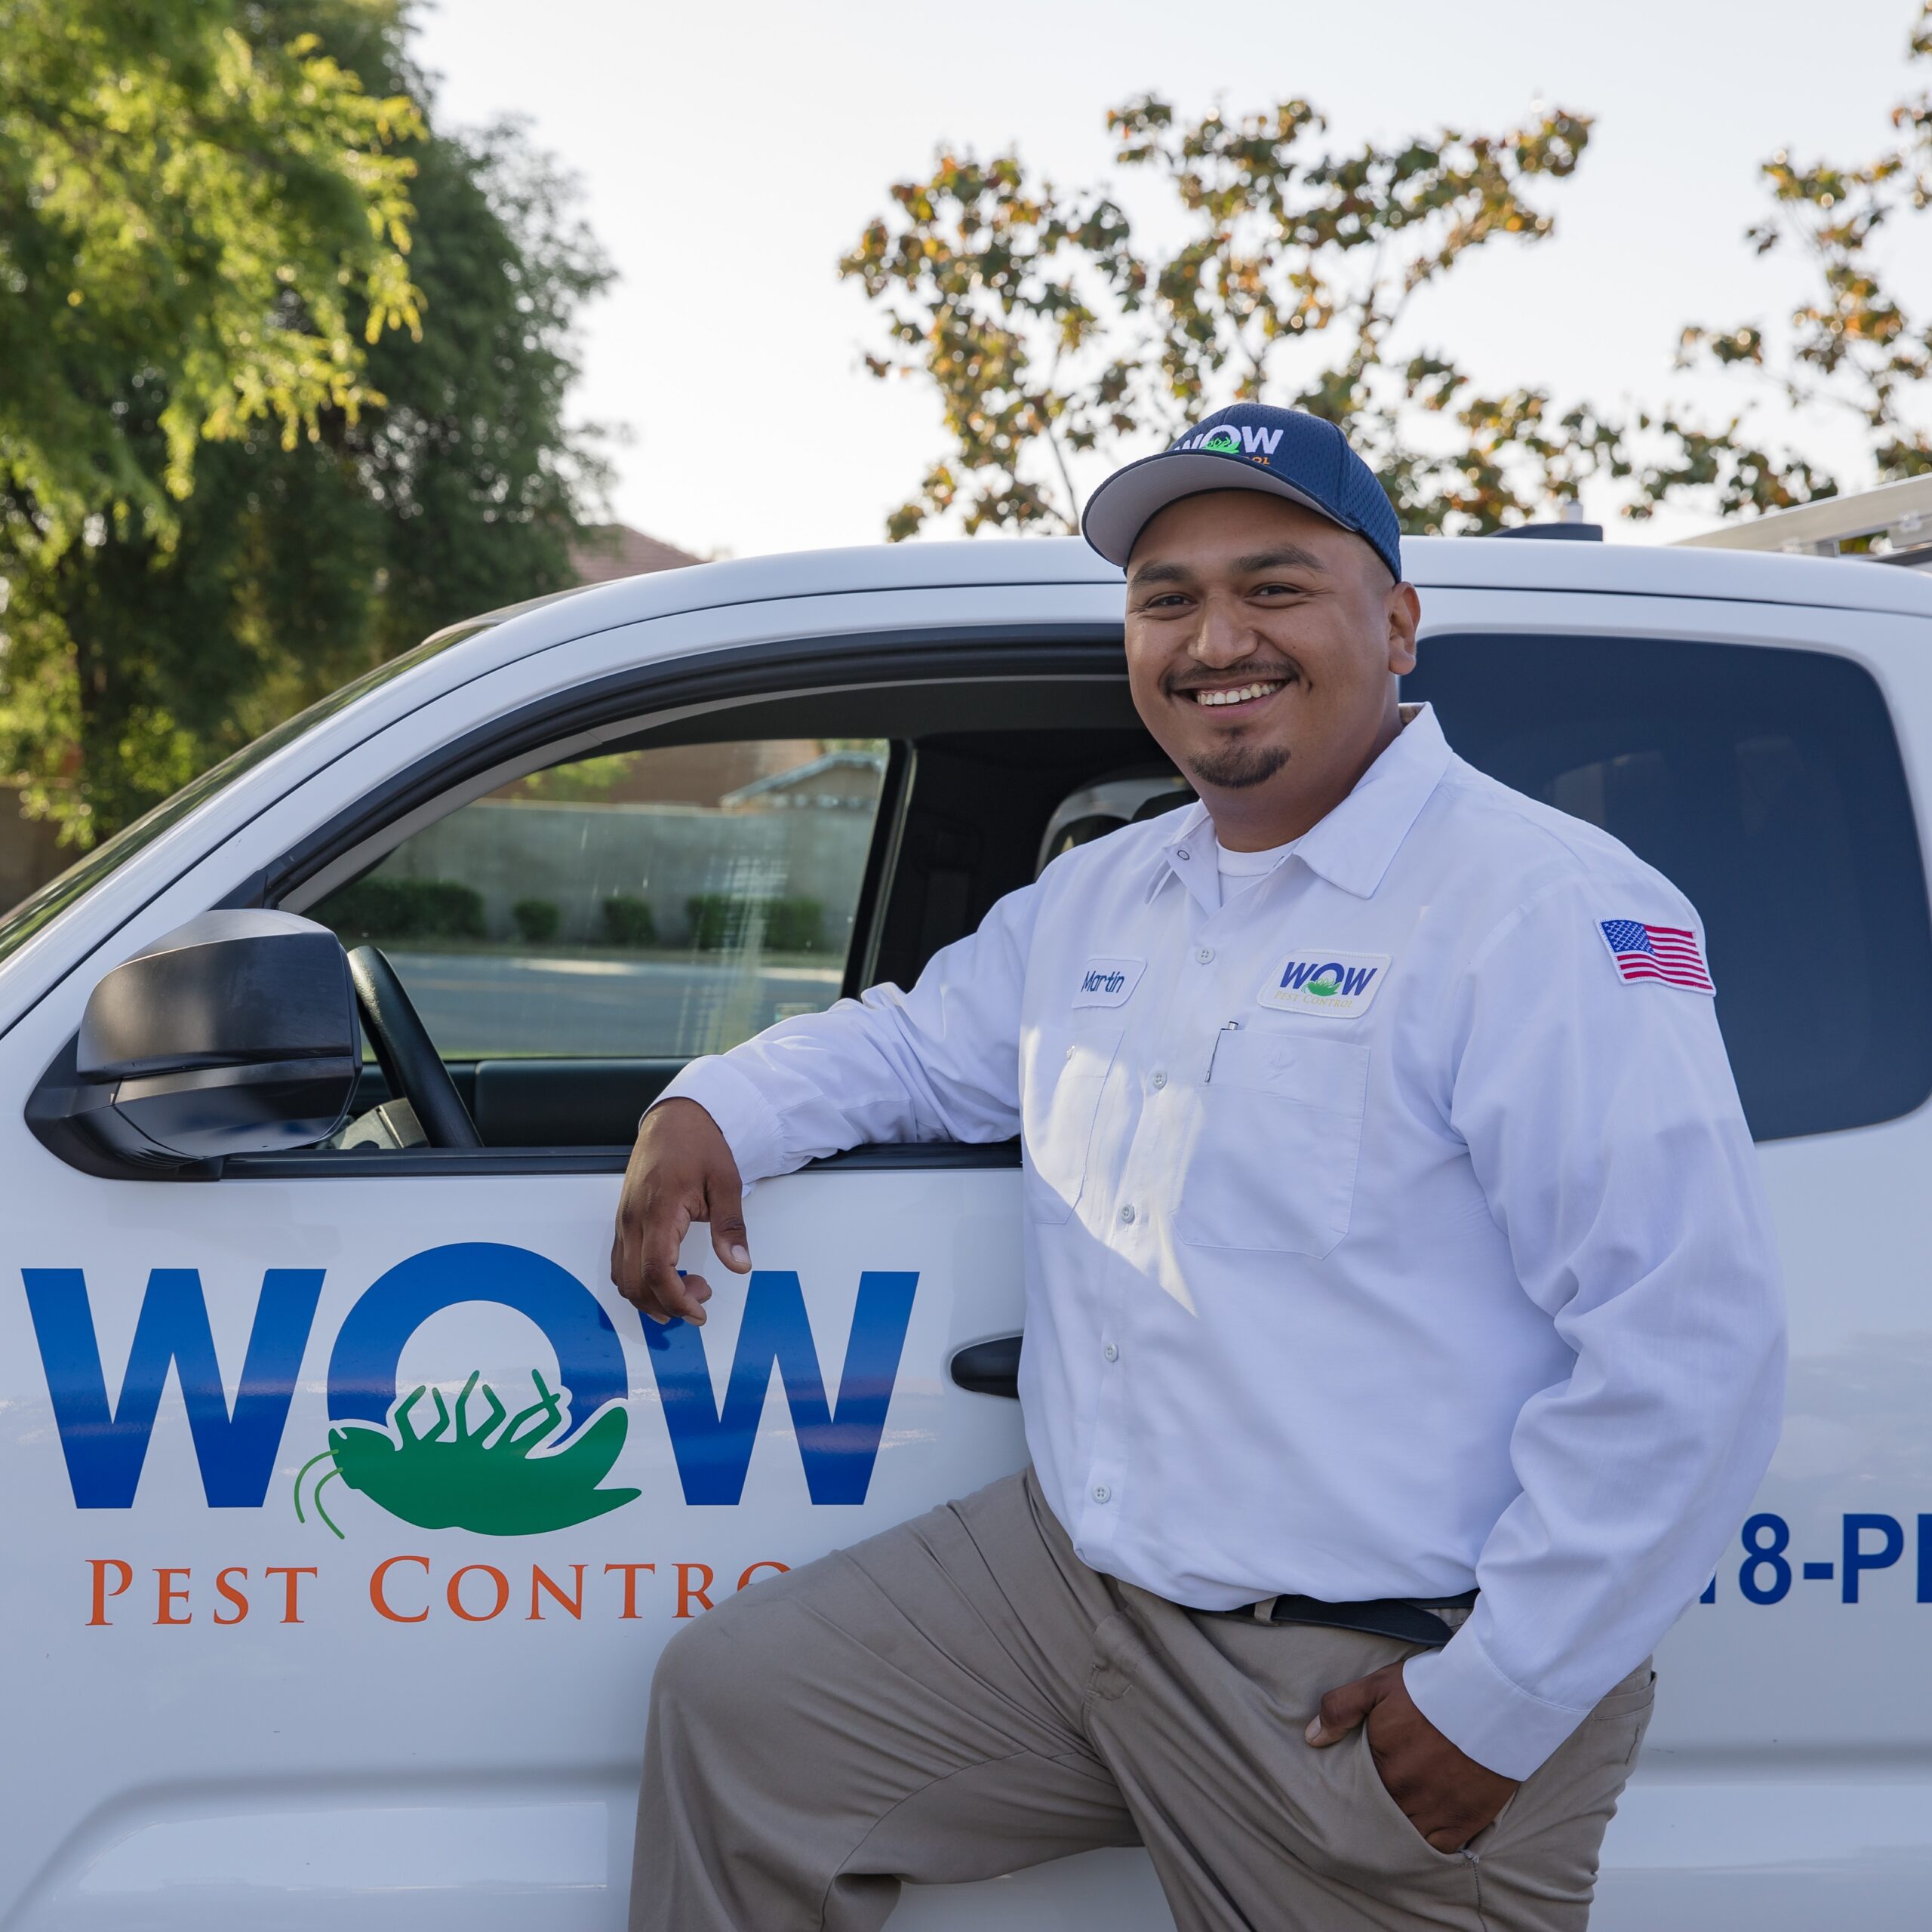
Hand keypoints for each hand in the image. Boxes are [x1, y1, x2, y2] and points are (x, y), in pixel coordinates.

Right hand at [610, 1098, 750, 1325]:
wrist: (674, 1119)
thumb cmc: (700, 1145)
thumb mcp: (726, 1182)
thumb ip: (730, 1227)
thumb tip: (740, 1265)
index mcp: (660, 1210)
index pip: (656, 1270)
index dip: (676, 1299)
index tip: (699, 1311)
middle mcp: (634, 1219)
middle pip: (635, 1282)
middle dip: (667, 1304)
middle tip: (701, 1300)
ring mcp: (624, 1220)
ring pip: (623, 1278)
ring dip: (651, 1297)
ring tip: (689, 1289)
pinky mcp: (623, 1220)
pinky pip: (621, 1263)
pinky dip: (639, 1282)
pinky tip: (668, 1279)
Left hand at [1305, 1661, 1516, 1851]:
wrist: (1492, 1697)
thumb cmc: (1431, 1689)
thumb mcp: (1377, 1686)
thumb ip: (1340, 1709)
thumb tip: (1312, 1738)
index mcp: (1382, 1767)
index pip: (1357, 1794)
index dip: (1355, 1793)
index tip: (1355, 1791)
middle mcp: (1406, 1796)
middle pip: (1381, 1818)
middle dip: (1375, 1815)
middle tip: (1372, 1811)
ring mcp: (1437, 1812)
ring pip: (1407, 1836)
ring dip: (1399, 1831)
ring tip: (1393, 1825)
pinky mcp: (1466, 1820)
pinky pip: (1440, 1849)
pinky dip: (1430, 1846)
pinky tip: (1423, 1836)